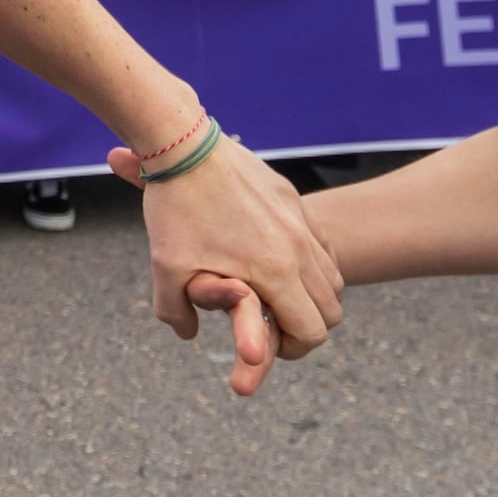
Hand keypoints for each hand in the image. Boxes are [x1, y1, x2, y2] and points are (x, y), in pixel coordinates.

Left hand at [108, 126, 338, 396]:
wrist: (186, 148)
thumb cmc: (175, 211)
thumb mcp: (165, 269)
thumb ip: (175, 312)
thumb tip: (188, 334)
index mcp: (275, 272)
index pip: (311, 331)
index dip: (294, 348)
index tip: (270, 347)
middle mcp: (299, 248)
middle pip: (331, 310)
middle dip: (308, 327)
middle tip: (276, 328)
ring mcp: (301, 221)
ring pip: (332, 278)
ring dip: (313, 296)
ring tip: (281, 300)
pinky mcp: (294, 201)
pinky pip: (323, 245)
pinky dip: (313, 265)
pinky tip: (284, 264)